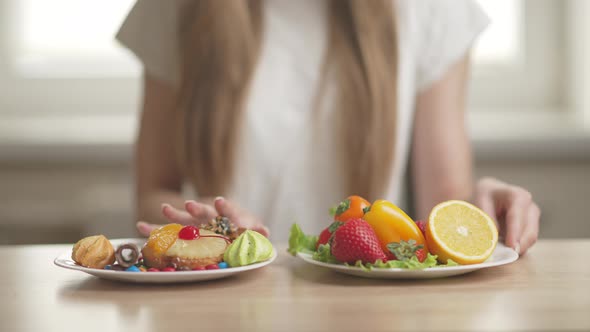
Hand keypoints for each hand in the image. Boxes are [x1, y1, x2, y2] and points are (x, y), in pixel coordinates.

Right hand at [136, 197, 268, 236]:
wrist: (231, 228)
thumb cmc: (242, 227)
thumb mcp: (252, 229)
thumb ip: (257, 230)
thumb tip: (265, 230)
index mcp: (227, 215)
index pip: (228, 210)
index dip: (225, 207)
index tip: (220, 202)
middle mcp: (210, 216)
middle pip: (203, 211)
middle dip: (197, 208)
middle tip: (190, 204)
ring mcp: (195, 223)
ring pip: (183, 218)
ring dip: (175, 213)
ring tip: (165, 208)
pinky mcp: (184, 232)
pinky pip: (168, 231)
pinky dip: (155, 229)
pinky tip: (140, 226)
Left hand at [474, 177, 539, 254]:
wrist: (491, 193)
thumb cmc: (485, 196)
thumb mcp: (481, 202)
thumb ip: (488, 218)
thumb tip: (494, 237)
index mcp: (517, 196)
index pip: (517, 217)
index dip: (515, 233)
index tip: (511, 246)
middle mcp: (530, 207)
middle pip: (530, 231)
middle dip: (519, 245)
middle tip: (507, 256)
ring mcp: (533, 218)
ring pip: (531, 238)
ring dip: (518, 247)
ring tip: (504, 253)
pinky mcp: (532, 227)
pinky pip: (527, 241)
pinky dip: (517, 247)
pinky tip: (506, 249)